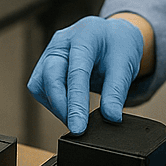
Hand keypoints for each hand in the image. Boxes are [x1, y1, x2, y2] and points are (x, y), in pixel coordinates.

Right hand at [27, 16, 144, 134]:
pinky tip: (68, 108)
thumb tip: (111, 117)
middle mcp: (62, 42)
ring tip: (76, 118)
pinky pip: (41, 88)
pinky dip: (53, 102)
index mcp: (84, 37)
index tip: (78, 128)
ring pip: (40, 84)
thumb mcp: (125, 66)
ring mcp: (51, 52)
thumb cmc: (119, 45)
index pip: (76, 73)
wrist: (113, 37)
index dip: (76, 103)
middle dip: (62, 107)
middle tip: (77, 128)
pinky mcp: (45, 65)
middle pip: (51, 76)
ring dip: (56, 105)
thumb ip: (116, 92)